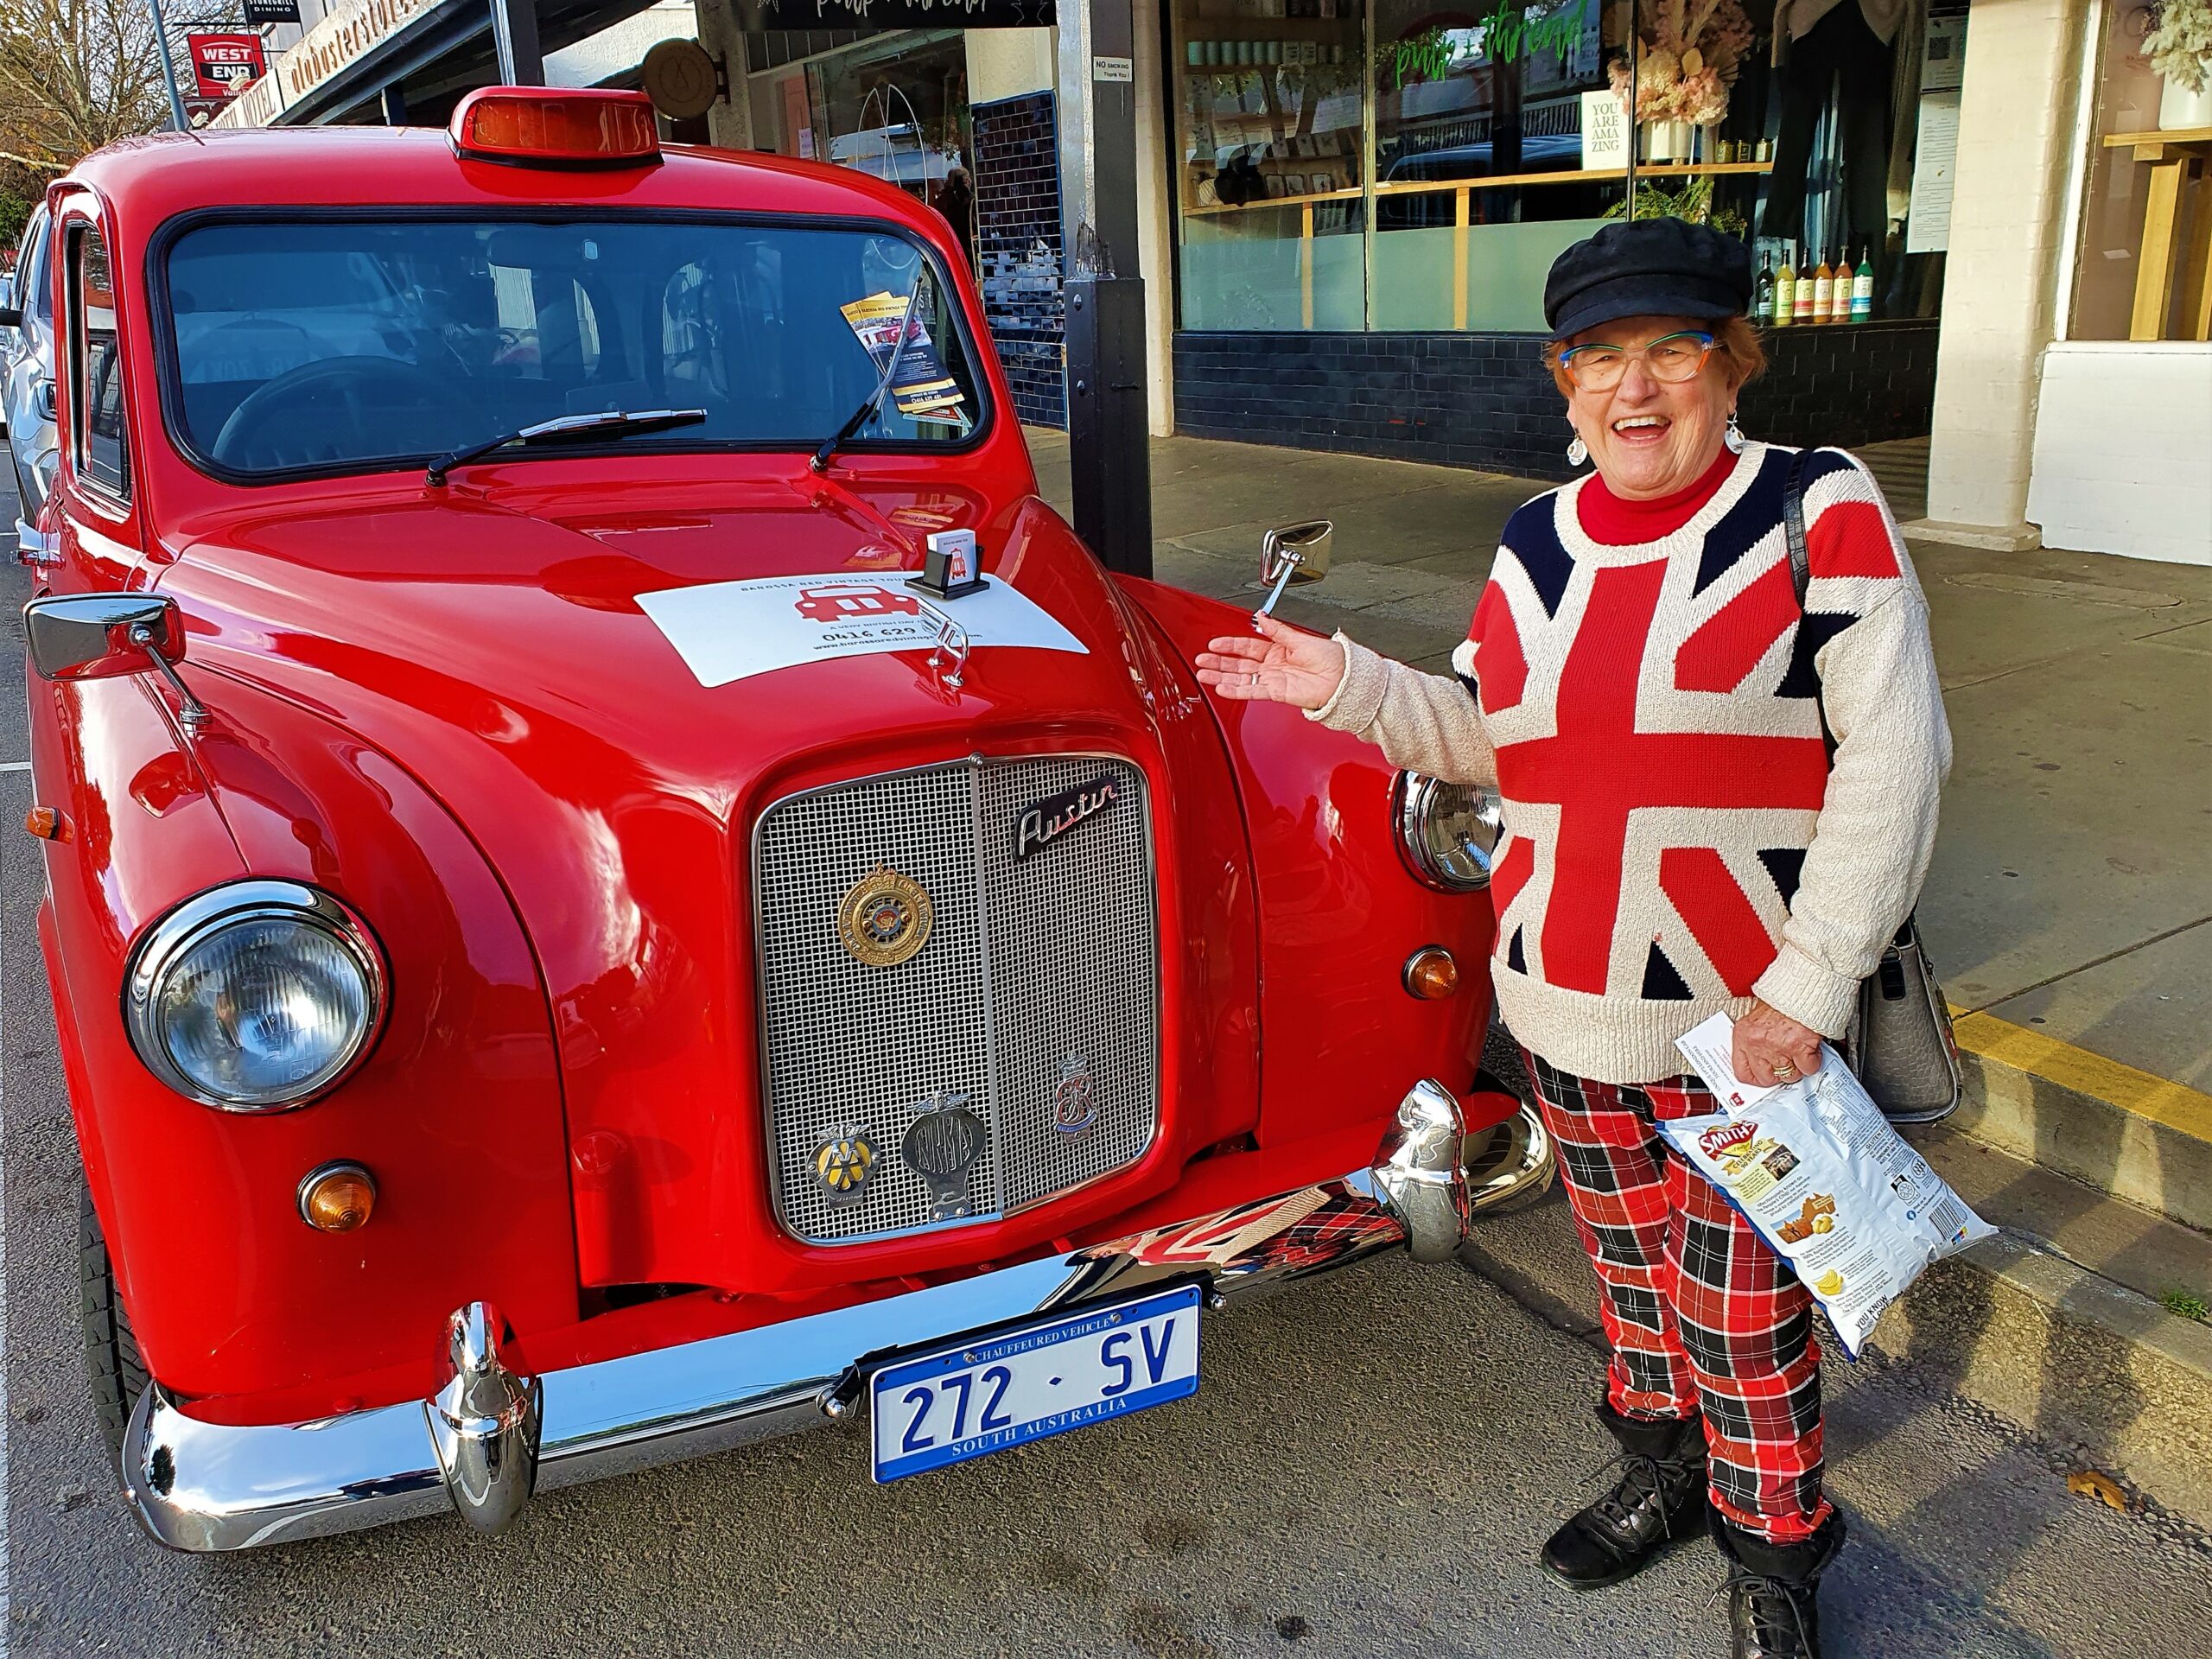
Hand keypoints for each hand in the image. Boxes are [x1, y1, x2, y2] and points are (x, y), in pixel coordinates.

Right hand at [1193, 614, 1346, 711]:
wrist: (1343, 677)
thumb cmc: (1330, 658)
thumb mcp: (1300, 637)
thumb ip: (1277, 630)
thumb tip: (1261, 616)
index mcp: (1277, 650)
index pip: (1247, 647)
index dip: (1230, 645)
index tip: (1214, 644)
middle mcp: (1273, 666)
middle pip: (1239, 664)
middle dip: (1219, 662)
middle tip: (1201, 660)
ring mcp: (1273, 680)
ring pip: (1241, 678)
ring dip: (1221, 677)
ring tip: (1204, 675)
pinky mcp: (1277, 693)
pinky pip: (1252, 691)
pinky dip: (1236, 690)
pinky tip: (1222, 687)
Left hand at [1732, 999, 1823, 1088]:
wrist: (1801, 986)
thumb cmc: (1781, 1000)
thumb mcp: (1756, 1019)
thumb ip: (1755, 1041)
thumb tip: (1758, 1062)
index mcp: (1744, 1036)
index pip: (1742, 1072)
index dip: (1755, 1078)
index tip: (1762, 1078)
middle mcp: (1758, 1043)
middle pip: (1767, 1078)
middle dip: (1778, 1074)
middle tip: (1785, 1062)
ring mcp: (1779, 1047)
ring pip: (1790, 1075)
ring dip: (1797, 1067)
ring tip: (1798, 1051)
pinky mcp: (1800, 1047)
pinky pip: (1808, 1068)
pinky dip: (1812, 1061)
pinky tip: (1810, 1049)